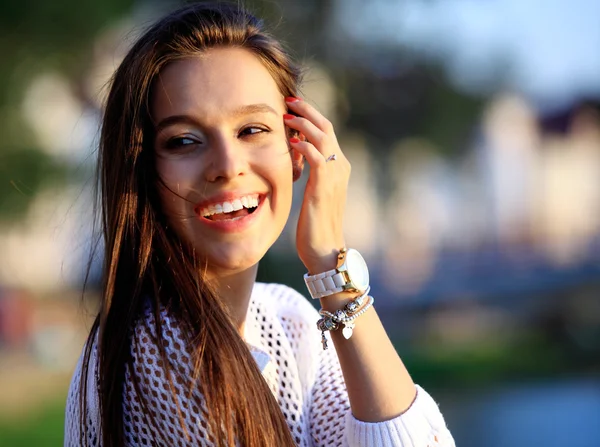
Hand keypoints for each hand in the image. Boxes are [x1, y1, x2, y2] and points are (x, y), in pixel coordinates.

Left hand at [284, 97, 349, 273]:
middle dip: (307, 110)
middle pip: (326, 127)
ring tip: (286, 115)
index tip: (293, 107)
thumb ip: (311, 172)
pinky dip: (304, 145)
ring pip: (322, 137)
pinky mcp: (324, 186)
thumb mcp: (315, 192)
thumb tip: (297, 156)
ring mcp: (335, 175)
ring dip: (303, 123)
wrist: (325, 248)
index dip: (311, 116)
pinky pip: (316, 156)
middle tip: (289, 100)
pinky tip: (290, 142)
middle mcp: (341, 166)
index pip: (327, 132)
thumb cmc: (316, 223)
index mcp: (340, 166)